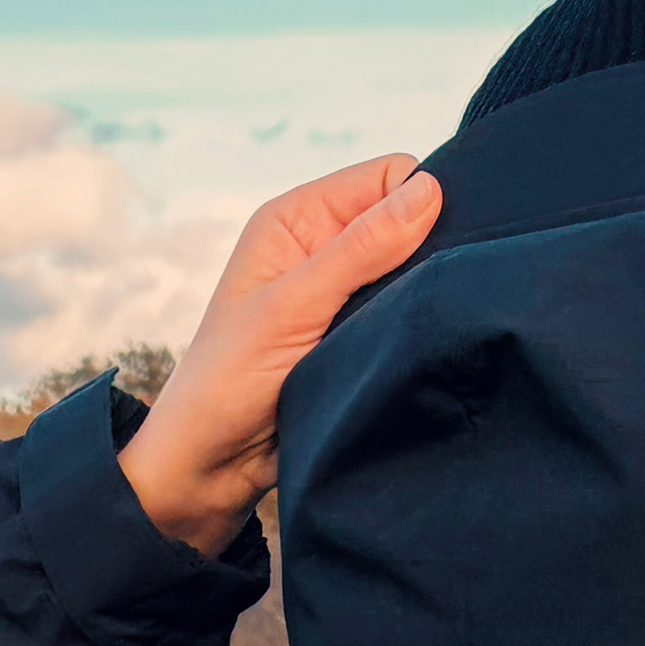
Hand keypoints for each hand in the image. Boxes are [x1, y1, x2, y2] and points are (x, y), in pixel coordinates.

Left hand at [119, 152, 444, 552]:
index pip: (389, 177)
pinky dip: (413, 329)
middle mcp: (321, 246)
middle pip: (407, 222)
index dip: (421, 202)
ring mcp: (341, 293)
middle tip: (426, 295)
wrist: (208, 468)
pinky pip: (405, 317)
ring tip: (413, 329)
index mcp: (298, 218)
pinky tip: (415, 348)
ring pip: (412, 272)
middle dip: (426, 251)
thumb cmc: (227, 383)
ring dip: (419, 296)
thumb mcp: (293, 307)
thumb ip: (361, 249)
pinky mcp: (354, 336)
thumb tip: (431, 190)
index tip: (436, 248)